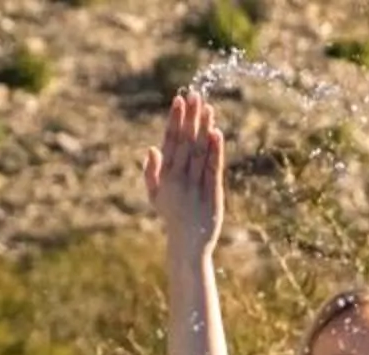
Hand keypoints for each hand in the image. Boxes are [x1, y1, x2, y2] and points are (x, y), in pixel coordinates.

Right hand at [142, 91, 225, 259]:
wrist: (187, 245)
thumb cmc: (171, 218)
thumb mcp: (155, 196)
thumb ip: (152, 172)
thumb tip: (152, 148)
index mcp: (165, 176)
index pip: (170, 142)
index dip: (175, 120)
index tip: (178, 101)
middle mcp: (178, 178)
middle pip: (185, 142)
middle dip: (190, 118)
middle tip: (195, 96)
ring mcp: (195, 186)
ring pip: (199, 152)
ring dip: (203, 128)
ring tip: (208, 108)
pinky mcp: (211, 193)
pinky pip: (212, 168)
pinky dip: (215, 151)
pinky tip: (217, 133)